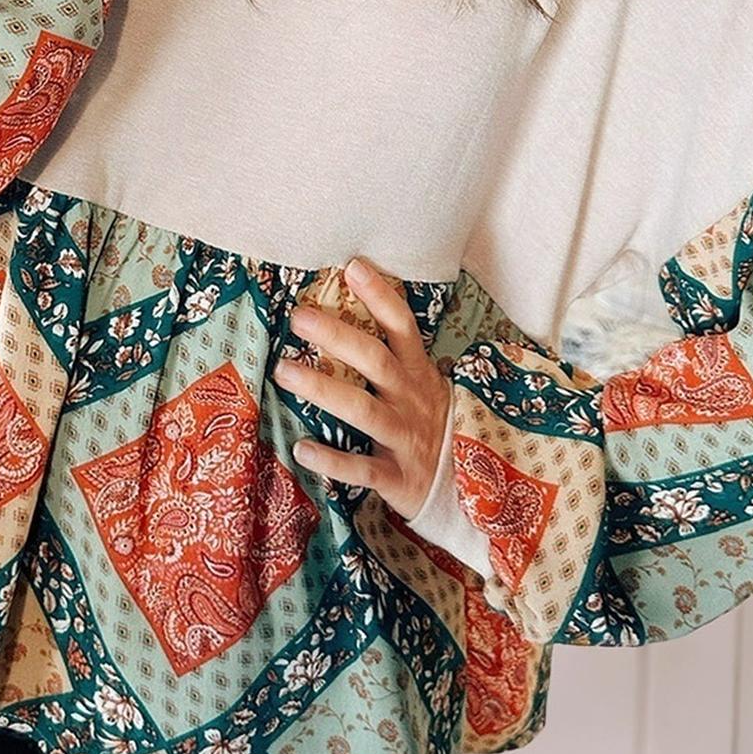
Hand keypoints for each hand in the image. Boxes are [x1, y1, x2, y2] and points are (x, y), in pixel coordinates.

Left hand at [273, 256, 451, 520]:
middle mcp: (411, 399)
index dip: (380, 296)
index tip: (353, 267)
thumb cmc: (429, 424)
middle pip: (376, 361)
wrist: (469, 485)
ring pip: (364, 411)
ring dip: (323, 389)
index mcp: (417, 372)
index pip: (402, 326)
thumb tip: (354, 308)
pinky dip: (333, 461)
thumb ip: (394, 354)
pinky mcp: (398, 478)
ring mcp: (405, 438)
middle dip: (338, 337)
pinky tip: (301, 449)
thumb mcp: (422, 383)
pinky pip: (363, 469)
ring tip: (283, 371)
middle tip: (299, 317)